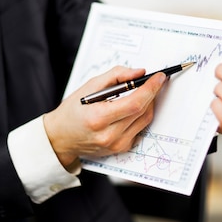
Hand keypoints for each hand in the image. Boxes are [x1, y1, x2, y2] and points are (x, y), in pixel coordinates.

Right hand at [44, 66, 166, 167]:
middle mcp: (109, 135)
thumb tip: (139, 72)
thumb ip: (115, 76)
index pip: (134, 103)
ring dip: (148, 103)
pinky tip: (133, 108)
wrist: (61, 137)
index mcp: (99, 118)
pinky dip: (141, 115)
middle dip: (152, 93)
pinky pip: (140, 128)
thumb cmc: (73, 110)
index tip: (159, 77)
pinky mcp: (121, 149)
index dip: (150, 89)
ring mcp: (117, 145)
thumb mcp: (89, 86)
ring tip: (142, 92)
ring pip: (145, 120)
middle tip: (154, 81)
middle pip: (142, 111)